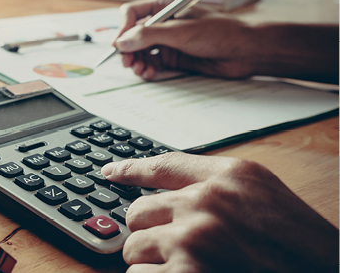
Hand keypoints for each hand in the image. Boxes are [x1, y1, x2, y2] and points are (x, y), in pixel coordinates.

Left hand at [101, 153, 337, 271]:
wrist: (327, 272)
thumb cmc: (298, 245)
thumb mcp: (261, 196)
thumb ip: (214, 186)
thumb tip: (165, 194)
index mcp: (227, 177)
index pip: (162, 166)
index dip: (129, 169)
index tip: (109, 172)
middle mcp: (206, 203)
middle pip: (137, 213)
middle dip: (150, 235)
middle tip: (179, 252)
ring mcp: (193, 240)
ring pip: (134, 249)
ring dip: (152, 265)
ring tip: (189, 269)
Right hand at [113, 0, 259, 79]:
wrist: (244, 52)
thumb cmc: (220, 33)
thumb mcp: (181, 32)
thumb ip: (149, 35)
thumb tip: (122, 41)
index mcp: (164, 7)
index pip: (131, 14)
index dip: (123, 29)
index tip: (120, 44)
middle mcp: (162, 23)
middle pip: (132, 35)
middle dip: (128, 49)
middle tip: (129, 63)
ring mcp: (167, 41)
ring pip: (139, 51)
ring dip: (136, 62)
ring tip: (141, 71)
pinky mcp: (172, 57)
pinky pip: (150, 63)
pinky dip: (146, 69)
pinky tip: (149, 74)